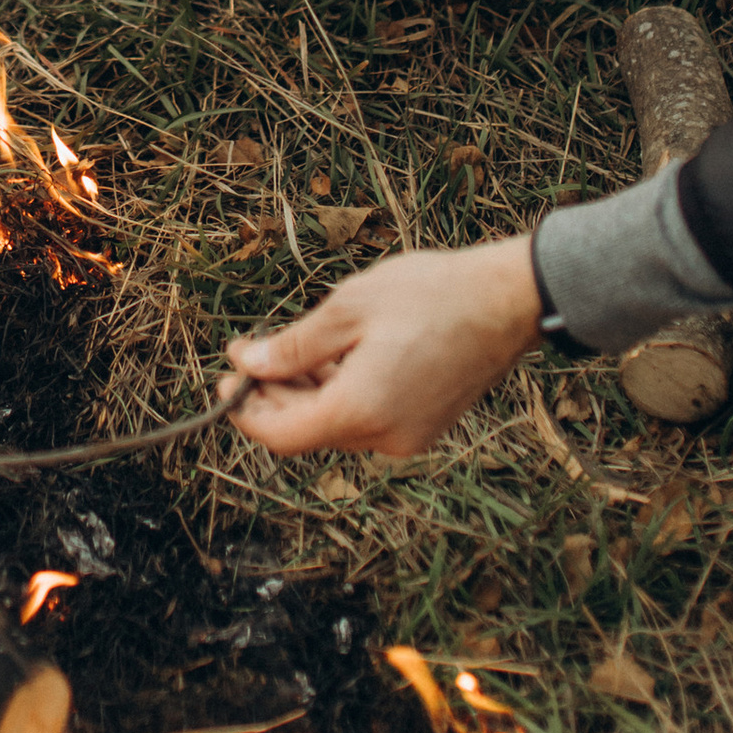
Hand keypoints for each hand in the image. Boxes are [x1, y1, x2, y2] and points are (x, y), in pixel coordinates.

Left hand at [225, 238, 542, 456]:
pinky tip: (330, 361)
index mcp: (359, 410)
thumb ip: (293, 347)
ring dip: (305, 396)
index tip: (226, 378)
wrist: (507, 301)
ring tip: (286, 352)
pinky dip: (339, 397)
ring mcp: (408, 436)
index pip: (281, 436)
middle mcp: (383, 437)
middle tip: (248, 356)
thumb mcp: (348, 309)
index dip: (245, 412)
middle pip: (307, 433)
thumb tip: (248, 364)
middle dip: (271, 399)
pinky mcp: (424, 426)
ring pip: (336, 427)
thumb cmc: (429, 295)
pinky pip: (366, 421)